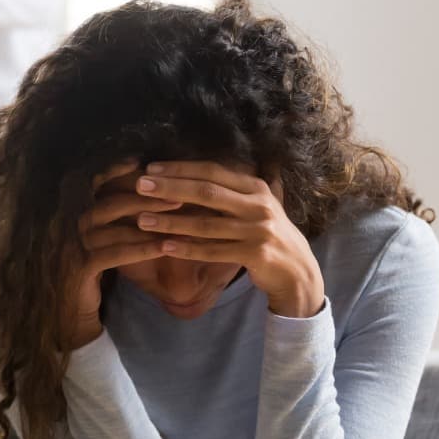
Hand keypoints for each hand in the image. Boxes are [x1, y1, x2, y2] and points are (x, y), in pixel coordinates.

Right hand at [70, 162, 182, 348]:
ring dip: (148, 220)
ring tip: (178, 215)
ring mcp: (70, 247)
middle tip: (176, 192)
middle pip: (108, 203)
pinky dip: (140, 249)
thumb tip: (142, 196)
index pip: (93, 186)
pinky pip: (113, 254)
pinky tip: (163, 247)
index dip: (114, 172)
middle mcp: (67, 227)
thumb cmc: (90, 279)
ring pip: (112, 227)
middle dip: (144, 195)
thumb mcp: (98, 245)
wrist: (70, 320)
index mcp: (72, 217)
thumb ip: (110, 222)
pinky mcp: (77, 269)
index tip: (142, 161)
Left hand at [133, 161, 324, 318]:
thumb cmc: (266, 232)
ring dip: (171, 222)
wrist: (297, 270)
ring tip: (142, 220)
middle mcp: (259, 204)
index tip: (151, 168)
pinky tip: (164, 246)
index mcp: (255, 186)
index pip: (213, 171)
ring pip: (206, 225)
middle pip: (207, 193)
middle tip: (140, 186)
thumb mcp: (257, 204)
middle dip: (170, 188)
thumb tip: (192, 168)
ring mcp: (258, 230)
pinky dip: (187, 249)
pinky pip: (213, 251)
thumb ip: (230, 188)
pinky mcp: (255, 254)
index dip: (181, 168)